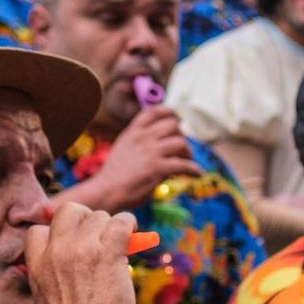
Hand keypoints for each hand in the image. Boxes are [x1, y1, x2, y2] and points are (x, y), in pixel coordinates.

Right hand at [23, 203, 137, 303]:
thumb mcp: (46, 303)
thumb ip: (53, 281)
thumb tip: (74, 271)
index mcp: (37, 265)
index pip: (38, 231)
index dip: (56, 233)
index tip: (71, 242)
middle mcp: (56, 252)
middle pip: (68, 211)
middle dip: (85, 218)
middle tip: (99, 235)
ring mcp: (81, 249)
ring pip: (99, 217)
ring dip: (111, 228)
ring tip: (119, 245)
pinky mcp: (107, 253)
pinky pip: (121, 222)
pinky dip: (128, 224)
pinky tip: (132, 234)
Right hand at [68, 107, 199, 211]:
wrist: (105, 191)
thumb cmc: (113, 177)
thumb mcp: (123, 150)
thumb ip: (138, 144)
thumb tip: (158, 147)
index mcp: (132, 132)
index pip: (153, 112)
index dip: (168, 112)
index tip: (178, 118)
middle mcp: (143, 138)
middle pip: (172, 125)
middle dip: (181, 135)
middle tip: (182, 149)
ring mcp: (151, 152)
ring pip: (181, 143)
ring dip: (188, 152)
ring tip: (188, 161)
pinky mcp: (158, 168)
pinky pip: (184, 165)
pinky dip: (194, 169)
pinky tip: (197, 174)